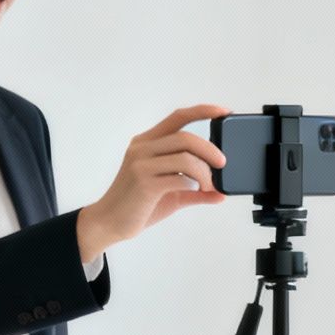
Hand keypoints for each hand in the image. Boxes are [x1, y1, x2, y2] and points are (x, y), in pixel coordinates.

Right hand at [76, 105, 230, 259]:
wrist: (110, 223)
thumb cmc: (138, 206)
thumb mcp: (171, 193)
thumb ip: (195, 190)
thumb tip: (220, 193)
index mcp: (147, 143)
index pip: (178, 117)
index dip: (203, 111)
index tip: (224, 111)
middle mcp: (142, 148)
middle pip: (185, 137)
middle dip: (210, 150)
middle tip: (222, 164)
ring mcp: (141, 165)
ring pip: (185, 157)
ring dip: (204, 172)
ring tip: (209, 186)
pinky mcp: (144, 183)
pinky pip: (179, 178)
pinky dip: (194, 184)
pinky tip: (196, 191)